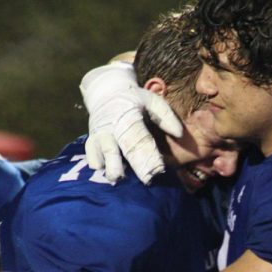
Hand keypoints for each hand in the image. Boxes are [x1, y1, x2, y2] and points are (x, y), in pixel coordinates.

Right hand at [81, 61, 183, 183]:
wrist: (106, 91)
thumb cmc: (134, 99)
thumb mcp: (152, 101)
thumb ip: (166, 117)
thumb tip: (180, 134)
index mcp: (126, 116)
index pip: (138, 139)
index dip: (148, 155)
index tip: (158, 170)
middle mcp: (109, 127)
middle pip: (114, 151)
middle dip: (123, 167)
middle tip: (132, 180)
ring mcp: (98, 135)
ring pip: (100, 155)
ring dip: (109, 168)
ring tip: (117, 179)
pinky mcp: (91, 142)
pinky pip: (92, 158)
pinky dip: (99, 165)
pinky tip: (108, 172)